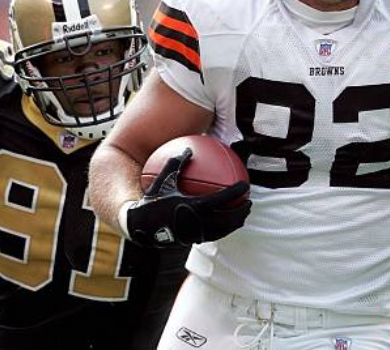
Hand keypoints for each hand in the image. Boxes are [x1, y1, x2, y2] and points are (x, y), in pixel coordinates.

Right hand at [125, 147, 251, 246]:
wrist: (140, 227)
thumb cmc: (152, 200)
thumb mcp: (163, 180)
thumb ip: (176, 163)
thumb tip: (189, 149)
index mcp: (194, 206)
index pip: (223, 198)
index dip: (237, 192)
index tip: (245, 185)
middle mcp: (199, 222)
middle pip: (229, 217)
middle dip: (242, 210)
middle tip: (249, 202)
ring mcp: (197, 234)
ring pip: (223, 230)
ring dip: (236, 222)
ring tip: (243, 214)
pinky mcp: (193, 241)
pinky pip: (214, 235)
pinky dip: (224, 229)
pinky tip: (226, 223)